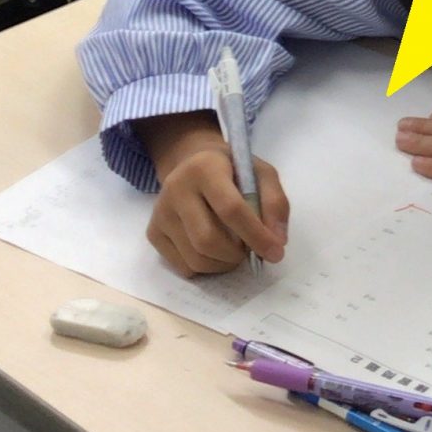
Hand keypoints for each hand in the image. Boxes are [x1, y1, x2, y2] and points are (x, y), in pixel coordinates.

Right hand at [140, 115, 288, 274]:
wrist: (193, 164)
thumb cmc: (232, 170)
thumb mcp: (261, 174)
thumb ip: (275, 202)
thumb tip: (278, 241)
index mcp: (205, 168)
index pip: (231, 209)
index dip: (256, 235)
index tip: (276, 253)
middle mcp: (176, 189)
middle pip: (208, 240)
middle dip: (237, 254)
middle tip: (250, 251)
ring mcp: (161, 212)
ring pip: (196, 258)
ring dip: (224, 264)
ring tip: (235, 249)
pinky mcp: (153, 233)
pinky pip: (183, 267)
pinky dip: (207, 268)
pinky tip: (215, 251)